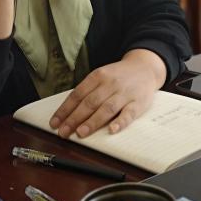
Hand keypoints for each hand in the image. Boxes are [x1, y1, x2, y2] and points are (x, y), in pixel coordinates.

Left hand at [49, 49, 165, 137]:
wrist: (145, 68)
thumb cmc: (119, 76)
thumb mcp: (101, 76)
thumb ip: (88, 91)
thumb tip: (68, 112)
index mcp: (98, 76)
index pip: (77, 94)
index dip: (65, 110)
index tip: (55, 123)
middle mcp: (110, 84)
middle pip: (89, 102)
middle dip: (74, 119)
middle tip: (63, 132)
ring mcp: (124, 93)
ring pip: (106, 108)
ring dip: (92, 122)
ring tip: (80, 133)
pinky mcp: (138, 102)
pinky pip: (129, 114)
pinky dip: (120, 122)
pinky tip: (112, 130)